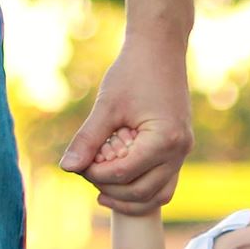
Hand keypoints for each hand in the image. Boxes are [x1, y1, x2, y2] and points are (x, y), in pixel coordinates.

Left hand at [60, 38, 192, 215]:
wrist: (160, 49)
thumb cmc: (133, 71)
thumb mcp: (107, 105)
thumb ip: (88, 139)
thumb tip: (67, 168)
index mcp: (164, 140)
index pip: (124, 174)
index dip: (96, 175)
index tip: (79, 165)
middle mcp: (179, 151)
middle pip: (142, 193)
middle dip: (111, 191)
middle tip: (88, 177)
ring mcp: (182, 152)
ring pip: (157, 196)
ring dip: (129, 199)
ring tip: (102, 191)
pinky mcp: (178, 149)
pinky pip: (163, 183)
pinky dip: (142, 188)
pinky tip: (118, 183)